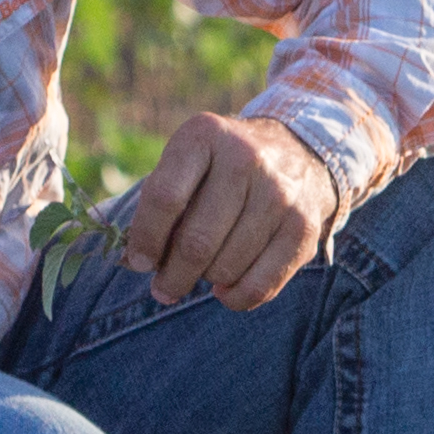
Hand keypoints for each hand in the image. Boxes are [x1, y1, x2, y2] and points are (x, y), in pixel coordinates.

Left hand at [120, 110, 340, 310]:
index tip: (139, 262)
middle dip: (172, 276)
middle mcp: (246, 158)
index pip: (165, 198)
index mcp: (204, 135)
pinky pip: (260, 285)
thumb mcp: (185, 162)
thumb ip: (154, 203)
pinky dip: (235, 298)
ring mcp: (280, 193)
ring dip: (205, 281)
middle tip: (163, 288)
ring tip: (202, 274)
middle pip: (196, 242)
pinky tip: (225, 290)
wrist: (296, 151)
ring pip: (225, 268)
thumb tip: (131, 260)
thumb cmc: (220, 168)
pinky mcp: (303, 227)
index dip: (146, 239)